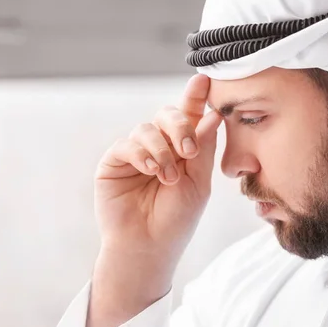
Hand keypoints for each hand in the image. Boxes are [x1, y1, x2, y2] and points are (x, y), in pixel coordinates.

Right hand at [94, 73, 222, 264]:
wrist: (148, 247)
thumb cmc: (176, 220)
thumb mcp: (198, 184)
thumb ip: (202, 149)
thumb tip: (214, 114)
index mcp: (182, 150)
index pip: (190, 117)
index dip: (195, 97)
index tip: (203, 80)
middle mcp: (158, 147)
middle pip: (167, 115)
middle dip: (180, 125)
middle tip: (187, 151)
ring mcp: (135, 153)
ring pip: (146, 128)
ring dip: (161, 150)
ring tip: (167, 177)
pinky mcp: (114, 162)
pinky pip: (126, 144)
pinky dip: (142, 154)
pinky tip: (151, 171)